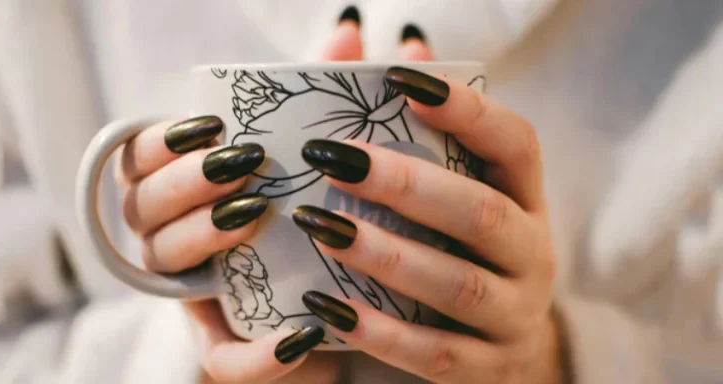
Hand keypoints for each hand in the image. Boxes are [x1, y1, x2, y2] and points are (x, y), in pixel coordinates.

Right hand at [112, 10, 365, 383]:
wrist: (352, 299)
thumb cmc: (322, 211)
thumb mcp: (326, 153)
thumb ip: (329, 92)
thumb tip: (353, 29)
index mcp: (189, 190)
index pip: (141, 161)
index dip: (162, 141)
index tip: (210, 125)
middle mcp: (181, 239)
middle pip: (145, 210)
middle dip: (185, 181)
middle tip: (240, 162)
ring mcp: (199, 293)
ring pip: (169, 267)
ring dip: (202, 237)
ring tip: (253, 213)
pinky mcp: (230, 347)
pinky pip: (222, 360)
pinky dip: (256, 355)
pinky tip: (303, 335)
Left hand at [291, 36, 564, 383]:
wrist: (501, 350)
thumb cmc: (459, 250)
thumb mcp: (450, 192)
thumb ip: (405, 122)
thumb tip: (352, 36)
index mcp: (526, 199)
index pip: (515, 144)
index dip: (467, 110)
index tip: (403, 80)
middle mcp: (533, 253)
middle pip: (481, 214)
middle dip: (407, 184)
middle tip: (335, 158)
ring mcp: (515, 315)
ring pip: (457, 284)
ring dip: (387, 255)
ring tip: (320, 225)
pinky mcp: (486, 369)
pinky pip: (434, 353)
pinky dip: (379, 332)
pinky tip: (323, 309)